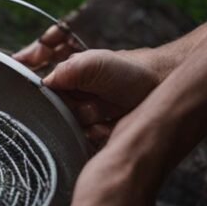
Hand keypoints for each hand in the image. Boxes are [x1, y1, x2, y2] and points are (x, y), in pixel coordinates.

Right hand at [42, 49, 161, 147]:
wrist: (164, 86)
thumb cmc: (132, 70)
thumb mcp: (95, 63)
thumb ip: (66, 71)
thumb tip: (42, 84)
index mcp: (68, 78)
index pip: (43, 93)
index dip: (47, 98)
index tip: (61, 98)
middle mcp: (75, 97)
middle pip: (55, 115)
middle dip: (73, 112)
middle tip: (91, 104)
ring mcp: (87, 116)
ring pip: (71, 130)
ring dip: (89, 123)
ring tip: (107, 111)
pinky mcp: (100, 133)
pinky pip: (88, 142)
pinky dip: (102, 134)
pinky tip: (114, 123)